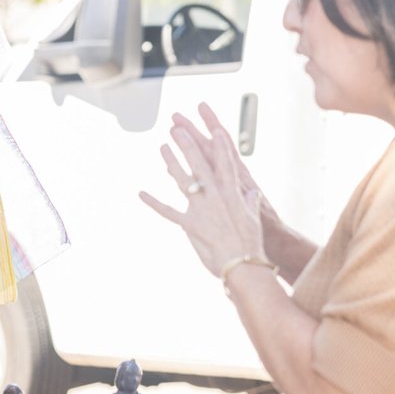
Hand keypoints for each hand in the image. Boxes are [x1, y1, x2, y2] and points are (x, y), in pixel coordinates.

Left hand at [139, 104, 266, 276]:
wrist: (242, 265)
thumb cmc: (250, 244)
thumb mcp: (252, 219)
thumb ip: (249, 202)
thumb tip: (253, 192)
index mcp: (233, 194)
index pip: (227, 164)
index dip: (221, 145)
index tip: (215, 129)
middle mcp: (216, 197)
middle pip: (200, 165)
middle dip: (188, 145)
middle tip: (177, 128)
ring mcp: (201, 209)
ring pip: (184, 180)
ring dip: (172, 162)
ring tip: (162, 146)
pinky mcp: (189, 224)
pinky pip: (168, 211)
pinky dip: (153, 203)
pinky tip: (141, 193)